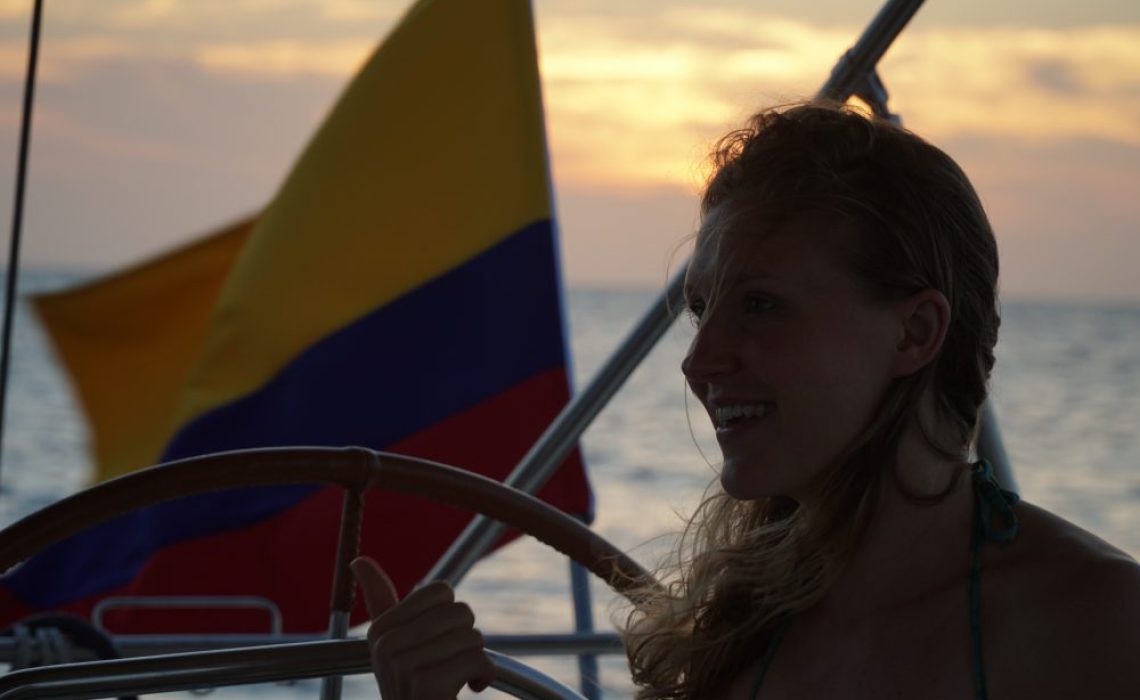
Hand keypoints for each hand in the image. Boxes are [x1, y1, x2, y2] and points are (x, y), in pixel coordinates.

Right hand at [351, 556, 494, 698]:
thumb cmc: (414, 691)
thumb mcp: (395, 645)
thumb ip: (381, 601)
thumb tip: (359, 561)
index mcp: (380, 630)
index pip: (441, 591)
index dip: (452, 618)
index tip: (438, 644)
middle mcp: (385, 646)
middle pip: (460, 612)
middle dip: (467, 640)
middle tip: (451, 666)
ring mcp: (403, 666)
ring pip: (473, 636)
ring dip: (476, 661)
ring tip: (458, 680)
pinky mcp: (427, 684)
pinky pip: (478, 659)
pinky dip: (484, 675)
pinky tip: (469, 689)